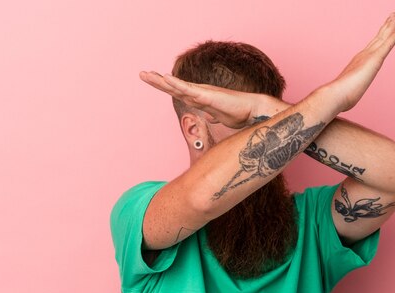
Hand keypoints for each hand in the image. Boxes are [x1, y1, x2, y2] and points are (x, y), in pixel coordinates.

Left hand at [139, 72, 262, 128]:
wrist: (252, 111)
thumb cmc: (238, 114)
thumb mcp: (220, 117)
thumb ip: (212, 115)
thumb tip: (208, 117)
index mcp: (201, 98)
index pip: (179, 91)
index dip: (166, 86)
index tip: (154, 81)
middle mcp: (199, 92)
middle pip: (174, 86)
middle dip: (157, 81)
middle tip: (142, 74)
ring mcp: (203, 93)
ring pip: (177, 86)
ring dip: (161, 81)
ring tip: (147, 74)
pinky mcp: (207, 96)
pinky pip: (188, 89)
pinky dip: (176, 84)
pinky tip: (165, 78)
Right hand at [327, 12, 394, 111]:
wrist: (335, 95)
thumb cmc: (340, 97)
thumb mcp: (349, 92)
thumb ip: (350, 91)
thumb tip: (346, 99)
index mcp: (360, 62)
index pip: (373, 46)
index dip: (381, 37)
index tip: (386, 28)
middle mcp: (364, 56)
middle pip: (379, 38)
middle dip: (386, 27)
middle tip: (393, 16)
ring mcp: (368, 57)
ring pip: (382, 38)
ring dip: (390, 26)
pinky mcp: (373, 61)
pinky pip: (386, 46)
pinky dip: (392, 38)